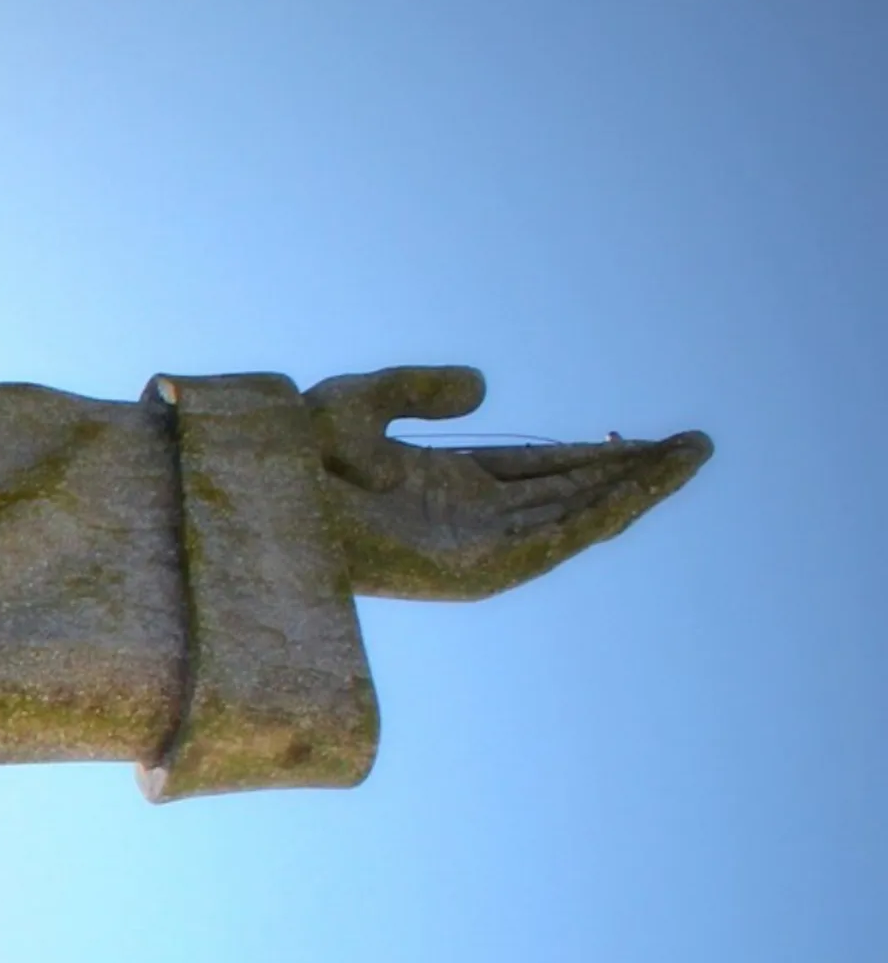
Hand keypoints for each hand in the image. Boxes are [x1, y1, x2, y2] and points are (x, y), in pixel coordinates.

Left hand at [308, 365, 707, 600]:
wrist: (267, 493)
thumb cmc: (291, 455)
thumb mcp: (363, 401)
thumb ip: (423, 391)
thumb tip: (485, 390)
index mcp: (444, 487)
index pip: (538, 470)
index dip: (593, 454)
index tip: (647, 440)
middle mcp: (465, 520)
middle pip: (567, 492)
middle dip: (630, 470)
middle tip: (694, 445)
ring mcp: (471, 548)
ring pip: (572, 517)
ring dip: (633, 489)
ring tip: (690, 457)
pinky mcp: (472, 572)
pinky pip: (552, 541)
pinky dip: (599, 515)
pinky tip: (642, 487)